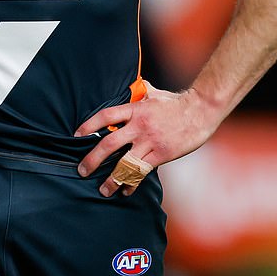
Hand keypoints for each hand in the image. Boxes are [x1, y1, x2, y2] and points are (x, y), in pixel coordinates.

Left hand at [74, 84, 219, 196]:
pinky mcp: (162, 154)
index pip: (105, 116)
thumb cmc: (177, 103)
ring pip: (124, 164)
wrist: (200, 111)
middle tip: (82, 170)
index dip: (88, 126)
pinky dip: (132, 183)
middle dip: (92, 159)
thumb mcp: (155, 94)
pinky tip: (126, 190)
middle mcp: (139, 126)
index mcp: (135, 109)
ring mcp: (150, 141)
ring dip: (111, 179)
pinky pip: (142, 172)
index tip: (76, 136)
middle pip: (109, 144)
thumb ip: (141, 92)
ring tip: (103, 189)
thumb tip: (135, 85)